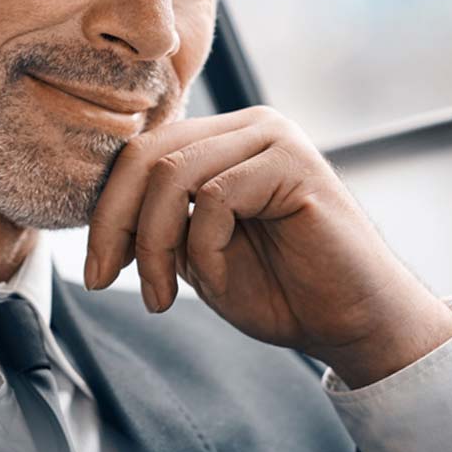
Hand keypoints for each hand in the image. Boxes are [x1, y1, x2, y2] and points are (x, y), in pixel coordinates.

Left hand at [84, 106, 451, 387]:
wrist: (355, 326)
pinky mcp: (294, 161)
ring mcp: (271, 136)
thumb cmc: (277, 291)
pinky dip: (203, 248)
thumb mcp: (196, 254)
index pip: (139, 155)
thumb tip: (100, 213)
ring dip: (154, 245)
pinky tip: (217, 283)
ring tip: (160, 297)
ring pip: (172, 174)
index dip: (106, 210)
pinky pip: (216, 197)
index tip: (96, 270)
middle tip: (101, 280)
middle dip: (114, 223)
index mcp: (218, 140)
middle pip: (146, 155)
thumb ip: (158, 221)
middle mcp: (243, 126)